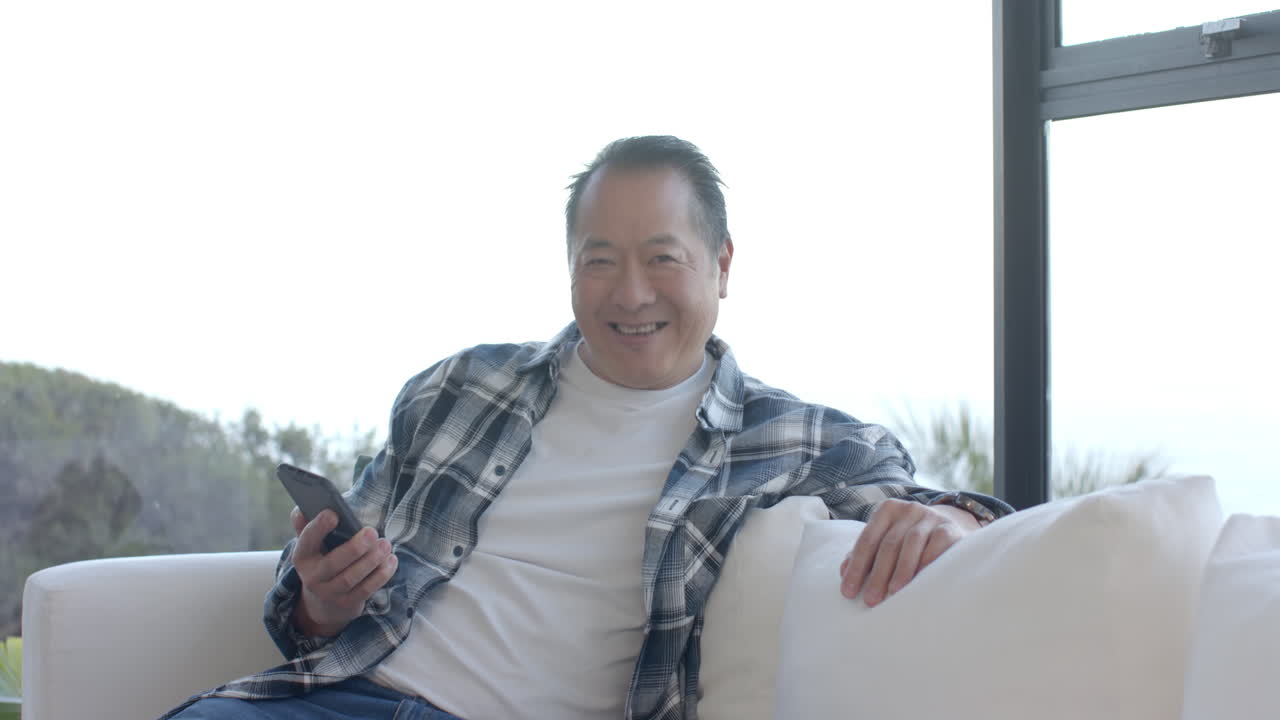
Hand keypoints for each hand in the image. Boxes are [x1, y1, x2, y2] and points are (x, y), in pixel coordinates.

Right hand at [289, 506, 396, 636]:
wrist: (324, 600)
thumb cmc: (323, 558)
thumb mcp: (312, 544)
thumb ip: (306, 525)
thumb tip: (301, 509)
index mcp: (302, 556)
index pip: (306, 540)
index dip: (318, 528)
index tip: (333, 514)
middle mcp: (312, 577)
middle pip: (333, 564)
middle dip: (354, 548)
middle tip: (372, 531)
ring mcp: (329, 593)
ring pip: (351, 578)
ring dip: (371, 560)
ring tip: (385, 544)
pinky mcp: (347, 603)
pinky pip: (366, 590)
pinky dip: (381, 575)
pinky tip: (391, 560)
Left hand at [838, 500, 978, 606]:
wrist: (951, 528)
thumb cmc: (909, 542)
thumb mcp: (887, 541)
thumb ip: (865, 555)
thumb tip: (843, 572)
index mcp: (887, 511)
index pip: (867, 540)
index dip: (856, 567)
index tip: (848, 592)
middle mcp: (908, 510)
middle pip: (888, 544)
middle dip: (877, 574)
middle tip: (870, 600)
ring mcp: (930, 517)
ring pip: (911, 543)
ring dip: (901, 570)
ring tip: (893, 593)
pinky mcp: (950, 529)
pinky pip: (937, 545)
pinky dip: (927, 562)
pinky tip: (920, 581)